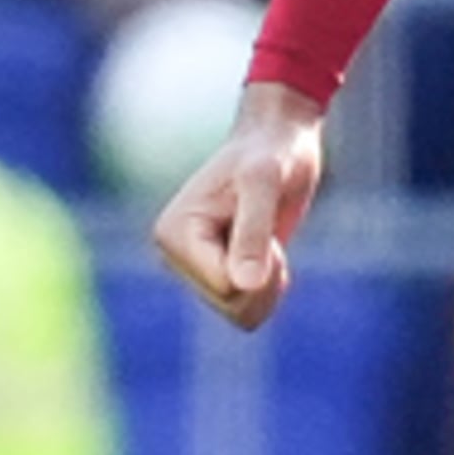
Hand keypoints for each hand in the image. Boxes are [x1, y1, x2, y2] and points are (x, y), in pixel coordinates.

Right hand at [153, 80, 326, 331]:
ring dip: (268, 285)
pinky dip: (268, 290)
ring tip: (270, 243)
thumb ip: (253, 231)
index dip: (262, 262)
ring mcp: (196, 268)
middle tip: (271, 231)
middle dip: (266, 276)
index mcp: (174, 233)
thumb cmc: (272, 152)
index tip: (265, 218)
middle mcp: (176, 256)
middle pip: (232, 305)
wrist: (279, 141)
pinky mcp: (216, 273)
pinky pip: (244, 310)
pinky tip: (270, 257)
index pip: (225, 285)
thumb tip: (245, 285)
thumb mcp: (265, 181)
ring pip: (239, 313)